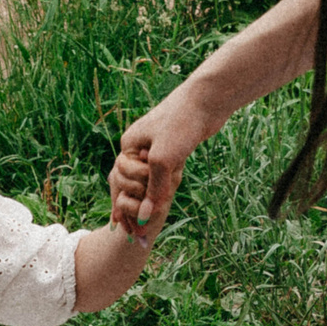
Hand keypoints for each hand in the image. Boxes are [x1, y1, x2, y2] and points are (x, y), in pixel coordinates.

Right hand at [110, 93, 214, 243]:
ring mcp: (155, 147)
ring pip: (149, 180)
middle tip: (152, 198)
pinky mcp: (172, 148)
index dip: (125, 203)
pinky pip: (163, 174)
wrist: (207, 99)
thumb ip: (153, 190)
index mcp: (128, 145)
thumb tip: (145, 216)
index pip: (120, 181)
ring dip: (153, 195)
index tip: (130, 226)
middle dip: (140, 198)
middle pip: (132, 182)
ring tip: (158, 205)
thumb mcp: (163, 160)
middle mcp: (138, 147)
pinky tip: (165, 199)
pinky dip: (164, 187)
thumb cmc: (180, 124)